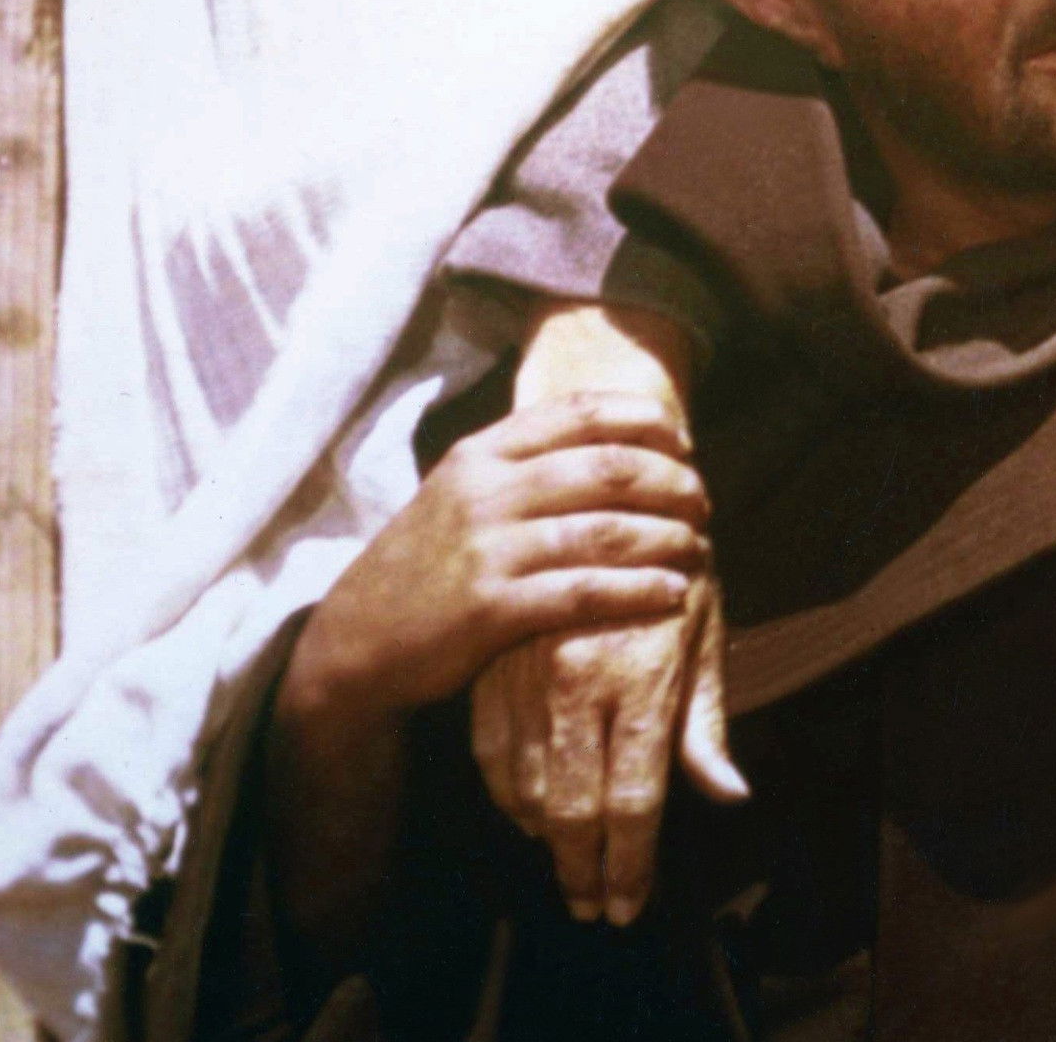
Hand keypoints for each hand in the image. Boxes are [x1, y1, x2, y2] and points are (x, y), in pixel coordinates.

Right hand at [280, 391, 711, 742]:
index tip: (685, 442)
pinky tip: (672, 593)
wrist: (353, 643)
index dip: (646, 422)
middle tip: (702, 501)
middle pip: (610, 467)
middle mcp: (486, 491)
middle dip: (672, 481)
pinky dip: (640, 589)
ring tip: (697, 547)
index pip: (581, 412)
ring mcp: (487, 549)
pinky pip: (586, 591)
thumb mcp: (459, 494)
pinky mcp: (491, 608)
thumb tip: (615, 443)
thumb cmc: (424, 566)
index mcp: (481, 453)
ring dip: (668, 536)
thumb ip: (522, 464)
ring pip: (607, 528)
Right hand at [473, 571, 743, 924]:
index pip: (634, 800)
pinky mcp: (494, 669)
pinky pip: (490, 756)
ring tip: (570, 878)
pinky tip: (529, 821)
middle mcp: (577, 684)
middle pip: (574, 808)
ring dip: (548, 844)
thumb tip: (730, 795)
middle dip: (585, 870)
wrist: (600, 501)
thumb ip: (705, 722)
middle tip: (596, 909)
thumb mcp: (705, 635)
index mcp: (641, 680)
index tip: (630, 906)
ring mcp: (527, 678)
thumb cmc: (675, 572)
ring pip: (526, 790)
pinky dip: (509, 799)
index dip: (631, 864)